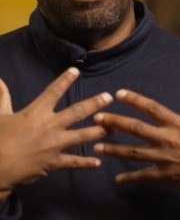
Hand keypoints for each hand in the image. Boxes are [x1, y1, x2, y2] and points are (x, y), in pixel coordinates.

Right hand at [0, 67, 112, 202]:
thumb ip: (3, 98)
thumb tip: (0, 80)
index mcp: (36, 113)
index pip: (53, 91)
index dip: (64, 80)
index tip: (76, 70)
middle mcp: (50, 126)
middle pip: (77, 112)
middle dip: (95, 104)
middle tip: (108, 97)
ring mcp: (55, 145)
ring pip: (82, 136)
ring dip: (99, 131)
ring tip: (114, 127)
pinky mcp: (55, 162)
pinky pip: (74, 162)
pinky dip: (86, 163)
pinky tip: (98, 162)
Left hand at [93, 74, 179, 218]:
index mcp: (179, 124)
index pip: (152, 108)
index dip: (134, 99)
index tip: (119, 93)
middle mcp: (168, 140)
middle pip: (136, 129)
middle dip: (115, 123)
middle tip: (97, 118)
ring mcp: (165, 160)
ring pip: (134, 153)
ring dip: (114, 149)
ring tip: (97, 146)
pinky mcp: (166, 177)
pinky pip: (143, 177)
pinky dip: (129, 178)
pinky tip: (117, 179)